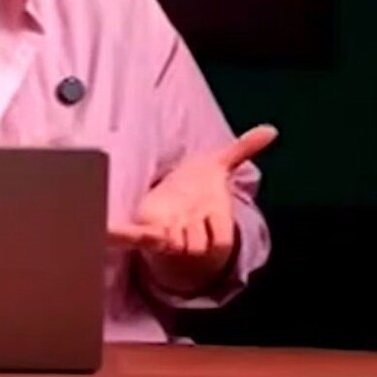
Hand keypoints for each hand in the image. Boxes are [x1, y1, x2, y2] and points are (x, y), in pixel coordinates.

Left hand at [109, 124, 277, 281]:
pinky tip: (105, 231)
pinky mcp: (145, 229)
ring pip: (172, 246)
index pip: (221, 239)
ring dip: (168, 234)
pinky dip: (120, 235)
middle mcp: (189, 232)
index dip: (214, 227)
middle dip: (190, 231)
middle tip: (185, 213)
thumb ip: (242, 149)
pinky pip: (133, 236)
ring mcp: (166, 234)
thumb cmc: (196, 186)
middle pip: (196, 247)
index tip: (208, 212)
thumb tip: (271, 129)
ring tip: (168, 217)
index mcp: (209, 219)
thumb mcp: (218, 165)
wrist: (171, 200)